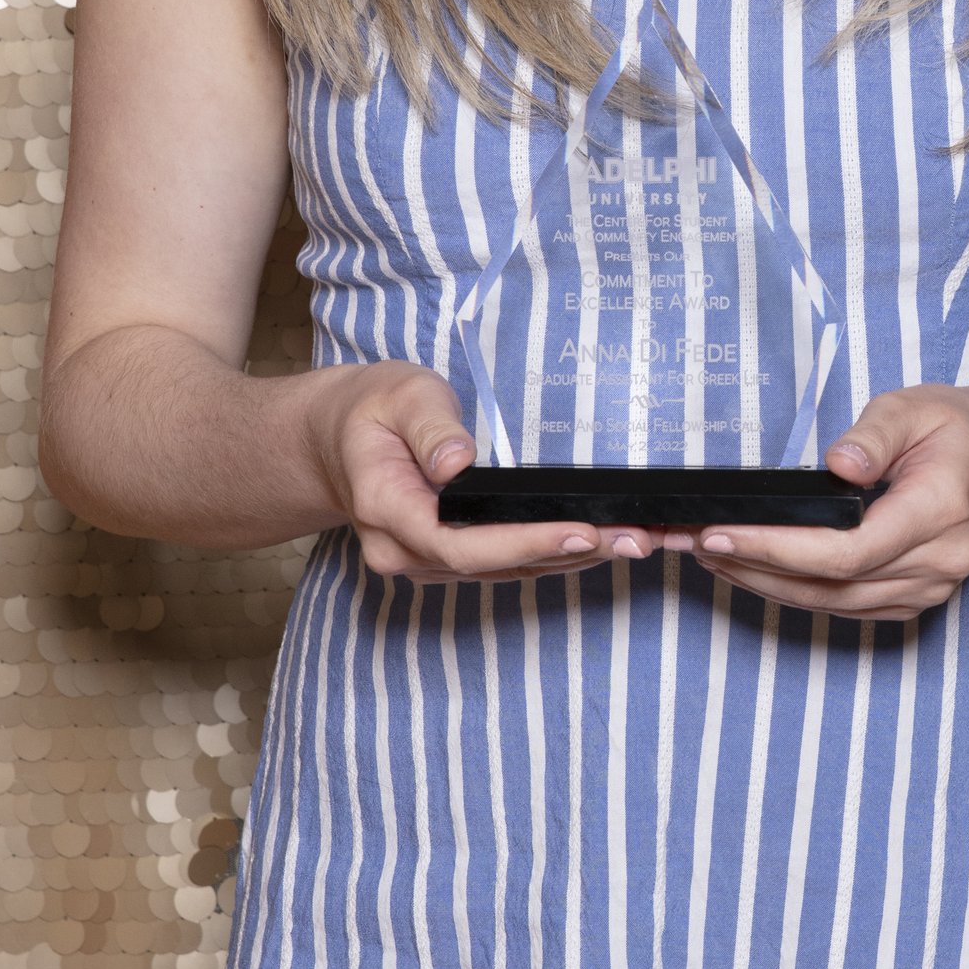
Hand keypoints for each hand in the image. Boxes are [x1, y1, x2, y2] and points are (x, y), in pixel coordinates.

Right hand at [312, 365, 672, 587]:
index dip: (524, 543)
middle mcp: (402, 552)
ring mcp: (423, 563)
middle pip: (491, 566)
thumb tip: (458, 461)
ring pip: (502, 572)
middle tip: (634, 539)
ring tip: (631, 543)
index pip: (460, 543)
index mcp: (386, 509)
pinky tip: (596, 545)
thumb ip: (430, 427)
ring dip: (568, 559)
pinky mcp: (445, 561)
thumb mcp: (399, 396)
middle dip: (565, 552)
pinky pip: (501, 566)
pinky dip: (550, 555)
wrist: (335, 440)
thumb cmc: (371, 409)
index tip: (581, 531)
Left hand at [690, 385, 968, 620]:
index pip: (850, 549)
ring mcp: (926, 589)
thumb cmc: (960, 431)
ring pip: (831, 603)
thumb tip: (838, 464)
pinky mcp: (910, 601)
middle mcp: (937, 562)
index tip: (720, 532)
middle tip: (691, 542)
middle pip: (831, 584)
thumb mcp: (918, 407)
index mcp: (941, 511)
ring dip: (763, 583)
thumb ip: (876, 433)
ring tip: (708, 553)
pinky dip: (792, 590)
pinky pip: (842, 606)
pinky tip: (751, 569)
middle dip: (753, 566)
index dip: (778, 548)